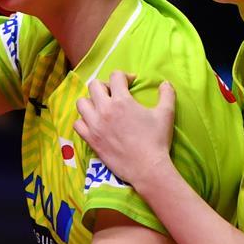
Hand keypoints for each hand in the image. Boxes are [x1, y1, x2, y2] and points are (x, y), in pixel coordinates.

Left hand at [74, 71, 175, 189]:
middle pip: (94, 85)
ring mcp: (94, 125)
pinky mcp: (90, 140)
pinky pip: (77, 124)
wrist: (147, 168)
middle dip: (105, 85)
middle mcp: (104, 110)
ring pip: (81, 103)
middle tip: (114, 94)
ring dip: (90, 101)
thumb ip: (167, 94)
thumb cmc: (157, 140)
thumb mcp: (166, 114)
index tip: (131, 83)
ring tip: (101, 107)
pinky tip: (94, 123)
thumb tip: (164, 83)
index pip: (115, 76)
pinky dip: (83, 121)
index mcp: (122, 101)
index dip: (124, 76)